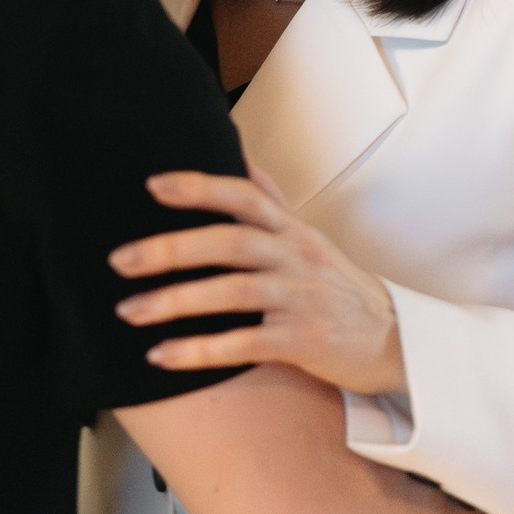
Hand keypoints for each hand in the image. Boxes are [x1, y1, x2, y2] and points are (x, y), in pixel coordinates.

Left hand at [109, 167, 408, 396]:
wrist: (395, 341)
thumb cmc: (337, 286)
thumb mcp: (308, 237)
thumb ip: (270, 200)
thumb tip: (238, 157)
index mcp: (291, 230)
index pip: (242, 196)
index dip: (198, 188)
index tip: (152, 186)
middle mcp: (295, 258)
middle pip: (228, 242)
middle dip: (170, 249)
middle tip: (119, 259)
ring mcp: (300, 300)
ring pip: (231, 293)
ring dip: (174, 301)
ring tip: (128, 310)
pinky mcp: (303, 342)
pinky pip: (243, 343)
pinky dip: (200, 350)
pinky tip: (161, 355)